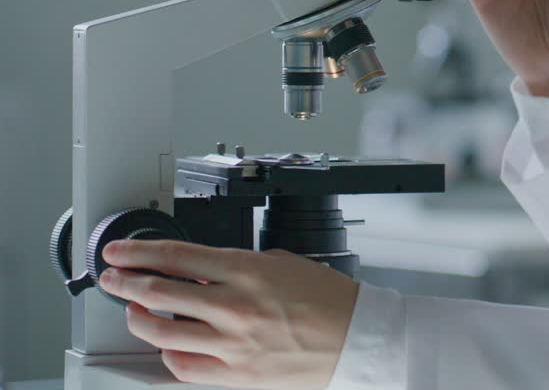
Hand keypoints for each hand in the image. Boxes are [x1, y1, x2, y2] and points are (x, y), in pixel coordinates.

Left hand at [99, 239, 358, 389]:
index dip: (138, 253)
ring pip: (162, 331)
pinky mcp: (237, 374)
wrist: (358, 337)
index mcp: (248, 271)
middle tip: (113, 278)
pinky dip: (168, 353)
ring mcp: (233, 343)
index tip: (119, 253)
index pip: (176, 257)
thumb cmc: (330, 300)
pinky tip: (167, 344)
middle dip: (125, 282)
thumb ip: (240, 266)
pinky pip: (184, 365)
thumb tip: (201, 270)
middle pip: (158, 292)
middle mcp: (235, 306)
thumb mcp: (283, 263)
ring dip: (138, 317)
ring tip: (134, 310)